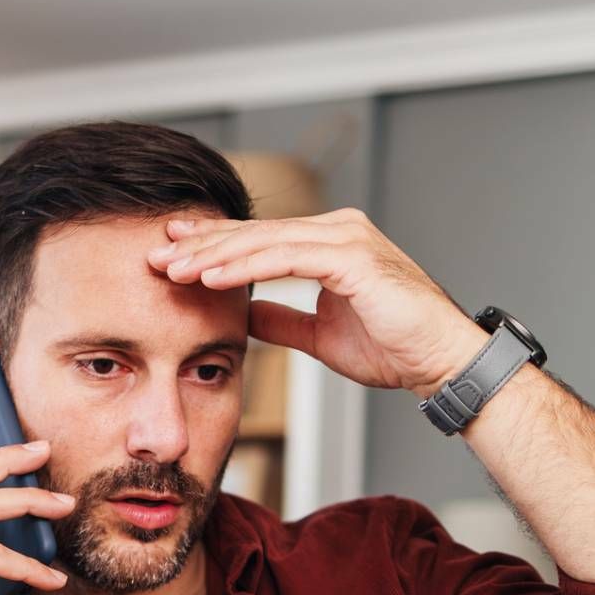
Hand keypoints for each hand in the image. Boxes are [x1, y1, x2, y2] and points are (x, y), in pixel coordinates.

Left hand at [146, 207, 489, 395]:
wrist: (440, 363)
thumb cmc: (393, 348)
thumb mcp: (320, 334)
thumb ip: (282, 319)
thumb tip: (244, 313)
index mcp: (330, 243)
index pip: (260, 239)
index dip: (213, 246)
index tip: (169, 254)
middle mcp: (338, 231)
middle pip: (256, 234)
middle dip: (202, 245)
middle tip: (154, 255)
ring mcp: (348, 239)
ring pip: (265, 241)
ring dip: (214, 256)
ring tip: (172, 270)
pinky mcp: (354, 258)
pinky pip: (288, 258)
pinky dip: (247, 267)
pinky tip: (212, 278)